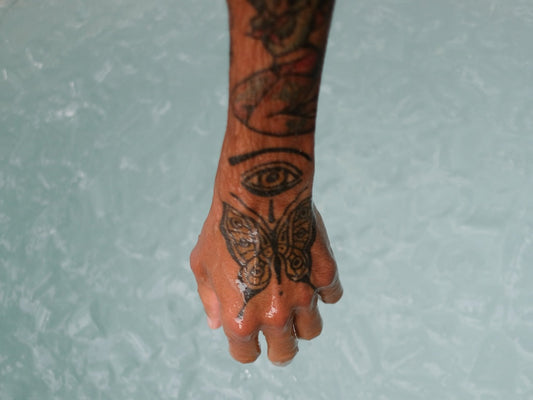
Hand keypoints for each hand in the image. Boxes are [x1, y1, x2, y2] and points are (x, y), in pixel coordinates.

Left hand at [190, 193, 342, 364]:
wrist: (258, 195)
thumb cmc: (223, 228)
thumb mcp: (202, 264)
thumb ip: (210, 300)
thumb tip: (215, 326)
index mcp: (240, 319)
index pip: (247, 355)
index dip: (247, 347)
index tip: (251, 337)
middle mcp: (274, 315)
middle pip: (285, 353)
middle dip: (280, 348)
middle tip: (279, 334)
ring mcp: (303, 296)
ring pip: (312, 330)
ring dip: (303, 321)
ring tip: (294, 301)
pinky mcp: (325, 274)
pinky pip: (332, 296)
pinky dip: (323, 290)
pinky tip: (309, 273)